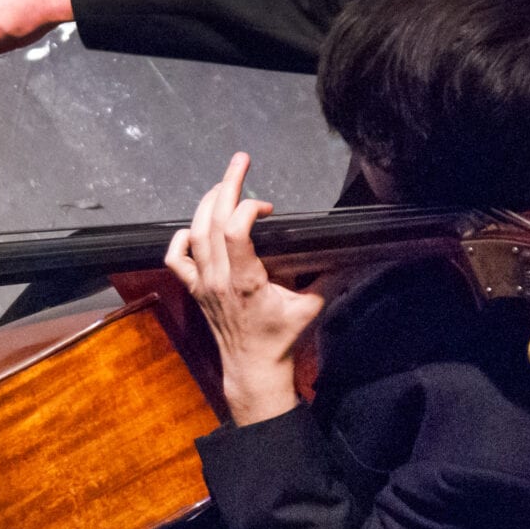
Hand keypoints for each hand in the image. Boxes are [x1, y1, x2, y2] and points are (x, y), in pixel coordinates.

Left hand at [165, 153, 325, 425]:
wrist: (253, 367)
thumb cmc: (281, 338)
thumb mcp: (312, 306)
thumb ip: (330, 276)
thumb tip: (353, 252)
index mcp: (246, 281)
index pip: (234, 232)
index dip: (248, 207)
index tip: (269, 206)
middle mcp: (219, 279)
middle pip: (211, 222)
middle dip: (226, 185)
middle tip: (241, 161)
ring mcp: (202, 284)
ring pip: (194, 233)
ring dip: (207, 203)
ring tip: (225, 183)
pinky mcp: (195, 289)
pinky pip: (176, 259)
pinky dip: (181, 238)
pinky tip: (196, 225)